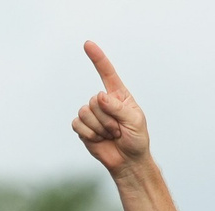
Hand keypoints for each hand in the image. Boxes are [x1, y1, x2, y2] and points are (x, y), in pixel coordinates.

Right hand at [71, 41, 149, 173]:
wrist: (128, 161)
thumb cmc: (136, 139)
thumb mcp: (135, 121)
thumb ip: (119, 107)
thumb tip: (100, 97)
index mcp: (118, 95)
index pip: (107, 73)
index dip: (97, 58)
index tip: (88, 44)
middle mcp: (103, 102)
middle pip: (94, 100)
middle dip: (108, 119)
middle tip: (119, 131)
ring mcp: (92, 114)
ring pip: (86, 112)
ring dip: (100, 128)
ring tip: (111, 135)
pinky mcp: (82, 127)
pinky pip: (78, 124)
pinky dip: (90, 134)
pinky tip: (99, 140)